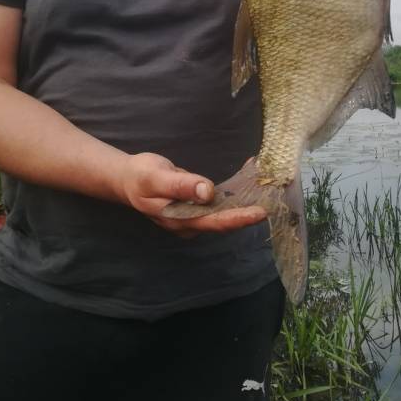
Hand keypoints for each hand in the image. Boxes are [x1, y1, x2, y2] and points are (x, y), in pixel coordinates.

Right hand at [121, 153, 266, 235]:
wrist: (128, 179)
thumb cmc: (140, 176)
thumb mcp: (156, 177)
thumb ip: (181, 185)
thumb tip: (207, 193)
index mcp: (180, 220)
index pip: (214, 222)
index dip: (238, 218)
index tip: (260, 213)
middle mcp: (190, 223)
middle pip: (224, 222)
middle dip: (248, 212)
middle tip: (273, 200)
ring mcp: (194, 217)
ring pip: (224, 214)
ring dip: (244, 203)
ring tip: (266, 188)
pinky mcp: (197, 208)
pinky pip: (220, 204)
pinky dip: (235, 194)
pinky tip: (248, 178)